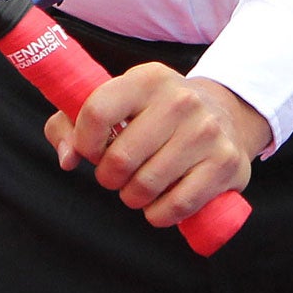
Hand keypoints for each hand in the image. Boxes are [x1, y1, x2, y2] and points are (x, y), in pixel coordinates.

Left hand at [44, 66, 264, 228]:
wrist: (223, 116)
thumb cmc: (153, 116)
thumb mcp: (115, 103)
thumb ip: (70, 124)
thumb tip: (67, 157)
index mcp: (148, 78)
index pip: (97, 112)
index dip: (85, 142)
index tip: (92, 151)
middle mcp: (181, 99)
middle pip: (120, 158)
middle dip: (109, 177)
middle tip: (118, 174)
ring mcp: (206, 131)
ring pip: (146, 186)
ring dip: (133, 198)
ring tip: (140, 186)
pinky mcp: (225, 163)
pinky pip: (177, 206)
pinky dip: (159, 215)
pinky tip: (159, 204)